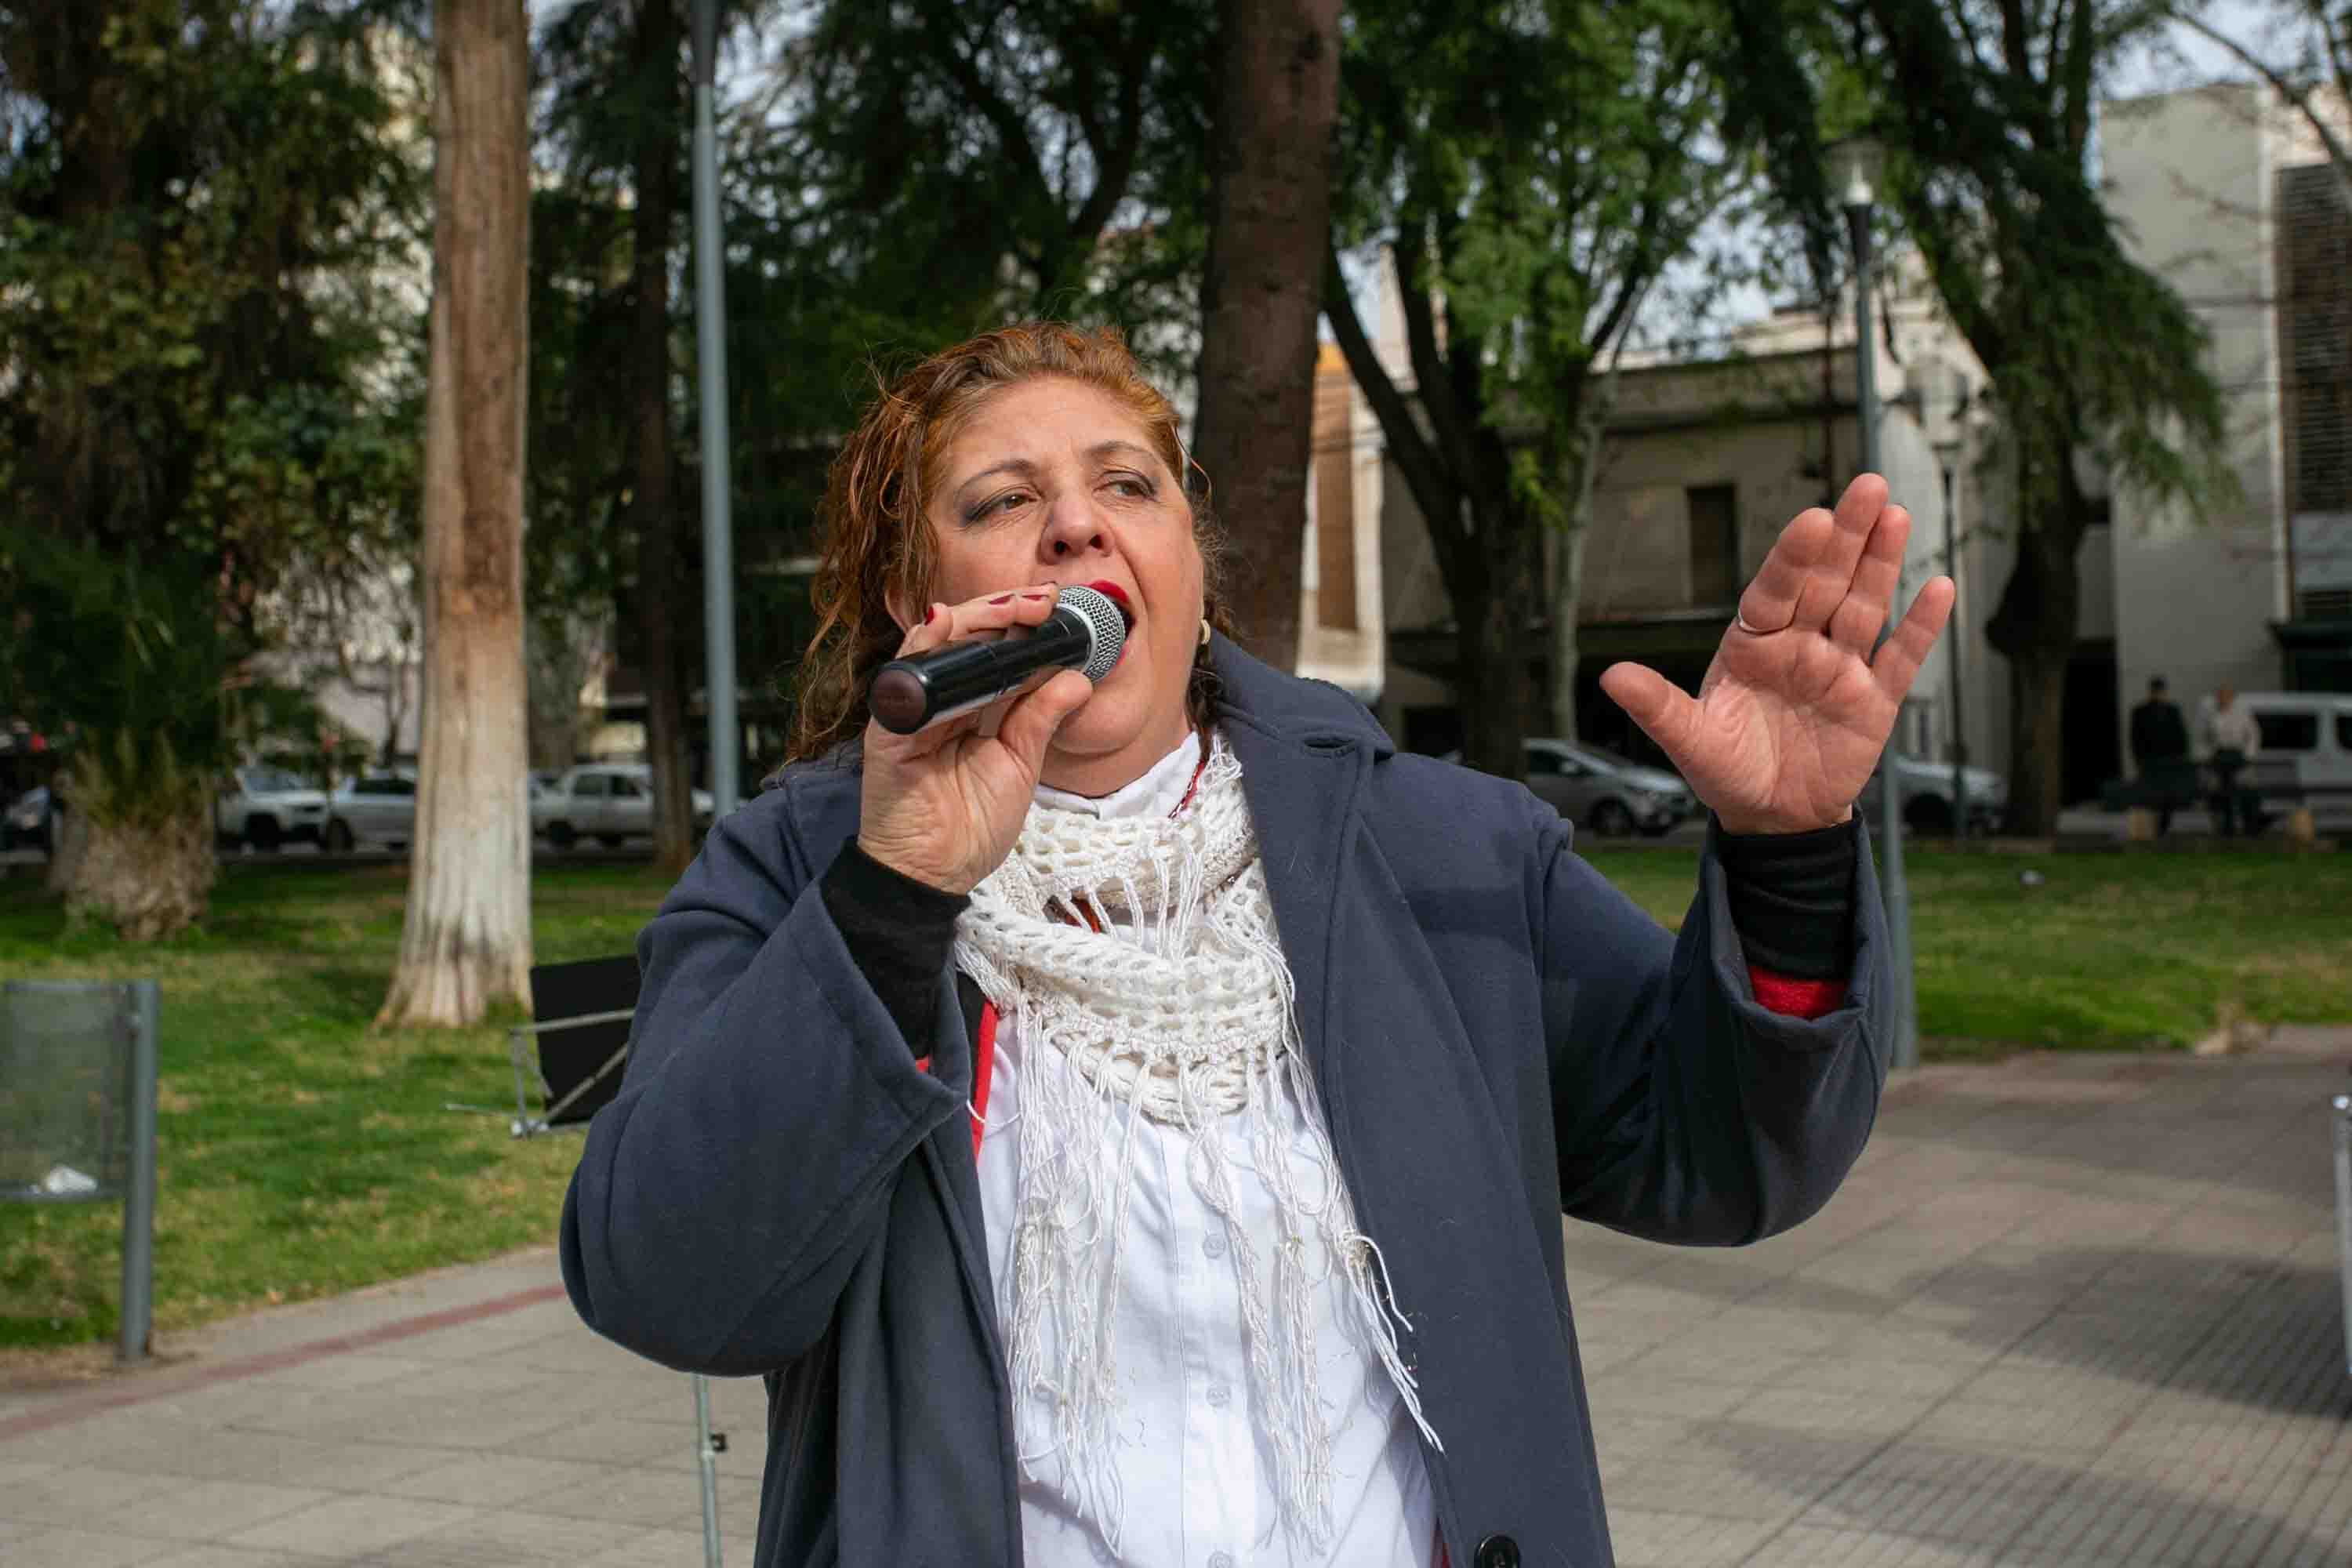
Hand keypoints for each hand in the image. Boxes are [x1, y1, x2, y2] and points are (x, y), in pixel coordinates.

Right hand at [858, 585, 1094, 893]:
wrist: (936, 875)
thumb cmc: (972, 826)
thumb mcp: (1019, 764)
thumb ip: (1040, 717)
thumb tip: (1076, 678)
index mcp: (972, 707)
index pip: (994, 652)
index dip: (1022, 626)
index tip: (1057, 608)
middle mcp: (940, 701)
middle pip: (965, 637)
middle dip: (1004, 612)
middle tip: (1041, 602)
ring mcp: (911, 711)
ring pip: (936, 645)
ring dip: (974, 619)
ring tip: (1012, 608)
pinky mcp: (887, 729)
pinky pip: (901, 680)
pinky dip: (922, 648)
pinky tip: (944, 625)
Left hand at [1598, 475, 1954, 835]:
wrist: (1771, 817)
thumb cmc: (1725, 769)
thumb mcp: (1689, 741)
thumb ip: (1656, 706)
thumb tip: (1609, 677)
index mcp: (1753, 643)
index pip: (1774, 590)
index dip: (1793, 557)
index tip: (1812, 518)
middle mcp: (1799, 644)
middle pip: (1825, 582)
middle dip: (1846, 536)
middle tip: (1868, 485)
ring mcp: (1840, 668)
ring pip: (1864, 606)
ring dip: (1881, 563)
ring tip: (1897, 516)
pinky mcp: (1874, 700)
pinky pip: (1900, 658)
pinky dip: (1919, 627)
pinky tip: (1938, 587)